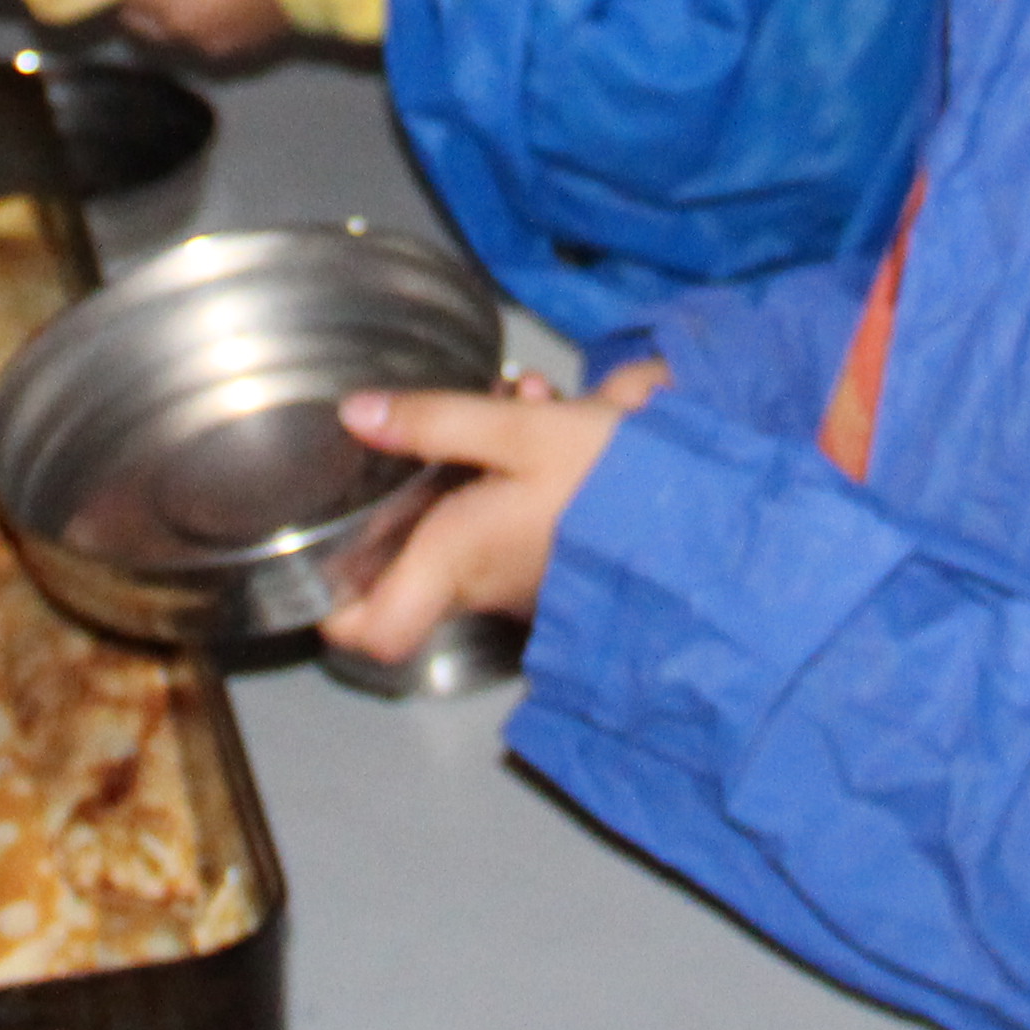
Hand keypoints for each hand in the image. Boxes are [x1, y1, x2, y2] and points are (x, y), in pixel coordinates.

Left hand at [319, 364, 663, 663]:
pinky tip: (555, 416)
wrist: (709, 519)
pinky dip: (523, 472)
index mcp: (456, 560)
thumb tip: (354, 415)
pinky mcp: (561, 563)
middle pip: (416, 554)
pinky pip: (518, 521)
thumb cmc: (613, 484)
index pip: (370, 631)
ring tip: (525, 398)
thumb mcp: (519, 431)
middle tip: (454, 426)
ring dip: (483, 461)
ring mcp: (525, 580)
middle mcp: (482, 584)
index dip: (332, 610)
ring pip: (472, 524)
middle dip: (426, 479)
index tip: (320, 566)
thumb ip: (436, 421)